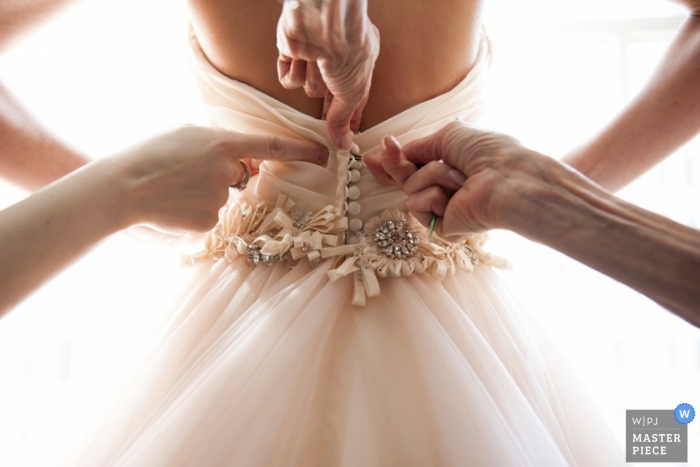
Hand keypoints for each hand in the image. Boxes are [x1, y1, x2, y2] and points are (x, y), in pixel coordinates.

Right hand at [111, 125, 327, 232]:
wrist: (123, 188)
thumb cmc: (150, 155)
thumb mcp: (187, 135)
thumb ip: (218, 145)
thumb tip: (235, 159)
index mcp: (222, 143)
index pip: (272, 147)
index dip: (300, 150)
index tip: (322, 154)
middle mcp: (227, 171)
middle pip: (241, 175)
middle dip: (224, 175)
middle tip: (188, 173)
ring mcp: (220, 199)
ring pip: (224, 198)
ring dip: (206, 194)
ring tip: (174, 190)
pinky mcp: (210, 223)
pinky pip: (212, 216)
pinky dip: (197, 213)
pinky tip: (175, 207)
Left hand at [276, 0, 379, 149]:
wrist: (324, 26)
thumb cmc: (348, 51)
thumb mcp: (353, 93)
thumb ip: (344, 119)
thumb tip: (343, 143)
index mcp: (359, 63)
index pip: (354, 97)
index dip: (348, 117)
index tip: (345, 136)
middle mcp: (337, 59)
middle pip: (328, 95)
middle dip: (326, 109)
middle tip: (324, 128)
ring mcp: (314, 56)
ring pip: (309, 88)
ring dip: (313, 81)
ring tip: (318, 65)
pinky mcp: (292, 53)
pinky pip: (290, 78)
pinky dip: (294, 73)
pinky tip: (301, 60)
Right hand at [364, 122, 553, 240]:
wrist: (506, 178)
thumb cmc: (487, 153)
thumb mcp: (446, 137)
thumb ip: (417, 147)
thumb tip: (393, 150)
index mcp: (452, 168)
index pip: (414, 168)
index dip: (391, 164)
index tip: (370, 159)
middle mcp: (447, 189)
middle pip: (405, 179)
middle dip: (394, 164)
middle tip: (386, 149)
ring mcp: (444, 209)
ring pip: (410, 189)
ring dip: (430, 176)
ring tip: (458, 177)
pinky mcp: (442, 227)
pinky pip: (417, 205)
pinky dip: (431, 195)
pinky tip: (453, 195)